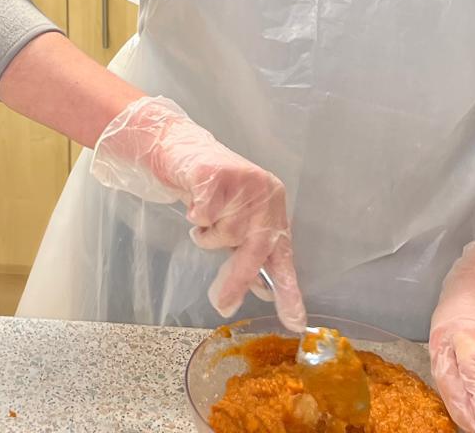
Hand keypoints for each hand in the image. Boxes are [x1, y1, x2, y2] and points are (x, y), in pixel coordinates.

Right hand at [88, 95, 303, 328]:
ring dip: (206, 234)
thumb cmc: (210, 193)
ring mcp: (244, 182)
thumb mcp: (236, 225)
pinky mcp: (217, 173)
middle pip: (254, 249)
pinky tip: (193, 199)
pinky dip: (194, 215)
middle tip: (222, 304)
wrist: (180, 150)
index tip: (295, 324)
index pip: (284, 257)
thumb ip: (250, 253)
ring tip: (202, 216)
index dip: (288, 291)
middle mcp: (266, 194)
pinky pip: (203, 215)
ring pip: (222, 233)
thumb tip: (263, 292)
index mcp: (275, 209)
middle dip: (236, 279)